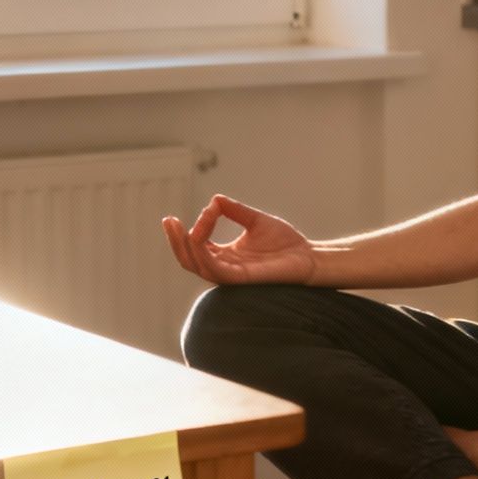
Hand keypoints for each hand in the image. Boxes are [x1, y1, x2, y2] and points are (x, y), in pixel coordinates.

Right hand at [161, 194, 317, 285]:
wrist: (308, 256)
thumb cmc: (285, 242)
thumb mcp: (255, 220)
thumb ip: (234, 211)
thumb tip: (214, 199)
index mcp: (226, 256)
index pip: (198, 246)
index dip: (194, 228)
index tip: (209, 208)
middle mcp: (225, 267)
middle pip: (189, 260)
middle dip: (175, 241)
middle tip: (168, 221)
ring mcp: (233, 275)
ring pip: (198, 266)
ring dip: (186, 247)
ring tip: (181, 229)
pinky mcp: (243, 279)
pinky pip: (216, 270)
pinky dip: (203, 255)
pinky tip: (198, 239)